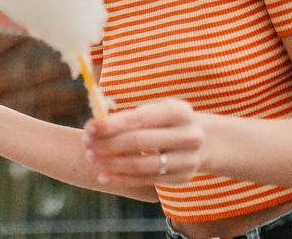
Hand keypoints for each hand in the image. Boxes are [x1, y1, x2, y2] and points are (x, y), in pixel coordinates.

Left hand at [84, 99, 205, 185]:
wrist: (205, 141)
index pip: (139, 119)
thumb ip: (130, 117)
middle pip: (138, 141)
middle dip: (108, 143)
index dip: (111, 124)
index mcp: (179, 111)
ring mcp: (188, 159)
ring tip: (91, 158)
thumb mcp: (157, 111)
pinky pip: (147, 180)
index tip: (89, 127)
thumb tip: (95, 126)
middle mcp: (188, 135)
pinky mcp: (183, 178)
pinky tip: (104, 176)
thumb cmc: (167, 121)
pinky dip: (123, 179)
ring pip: (141, 164)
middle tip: (85, 144)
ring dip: (112, 163)